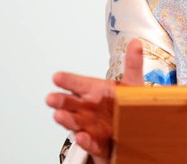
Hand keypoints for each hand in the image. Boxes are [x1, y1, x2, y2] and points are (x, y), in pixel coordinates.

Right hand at [46, 38, 143, 162]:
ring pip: (76, 123)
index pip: (79, 84)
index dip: (68, 80)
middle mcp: (89, 109)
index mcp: (95, 92)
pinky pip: (91, 143)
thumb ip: (133, 65)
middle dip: (61, 101)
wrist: (133, 132)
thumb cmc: (127, 106)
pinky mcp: (99, 144)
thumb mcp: (133, 84)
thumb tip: (136, 42)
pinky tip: (81, 136)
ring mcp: (91, 126)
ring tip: (59, 115)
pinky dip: (86, 141)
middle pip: (71, 104)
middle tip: (51, 98)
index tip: (56, 76)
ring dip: (67, 120)